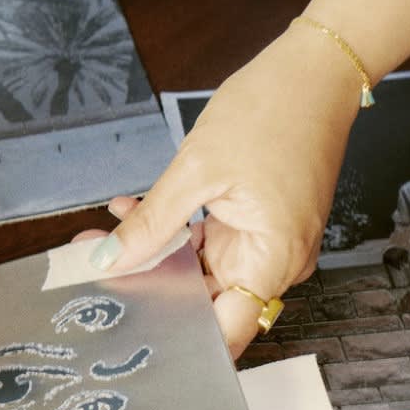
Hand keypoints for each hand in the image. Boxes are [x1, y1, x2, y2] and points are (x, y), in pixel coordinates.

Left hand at [87, 27, 360, 357]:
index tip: (132, 331)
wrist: (314, 69)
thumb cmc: (275, 111)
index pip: (228, 331)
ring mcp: (265, 243)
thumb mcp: (197, 171)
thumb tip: (112, 258)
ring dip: (154, 253)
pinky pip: (207, 242)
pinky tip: (134, 211)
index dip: (180, 339)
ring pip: (199, 270)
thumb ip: (152, 223)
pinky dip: (173, 230)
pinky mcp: (255, 224)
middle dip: (149, 287)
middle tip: (96, 271)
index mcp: (273, 259)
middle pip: (206, 300)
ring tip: (103, 235)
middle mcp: (275, 262)